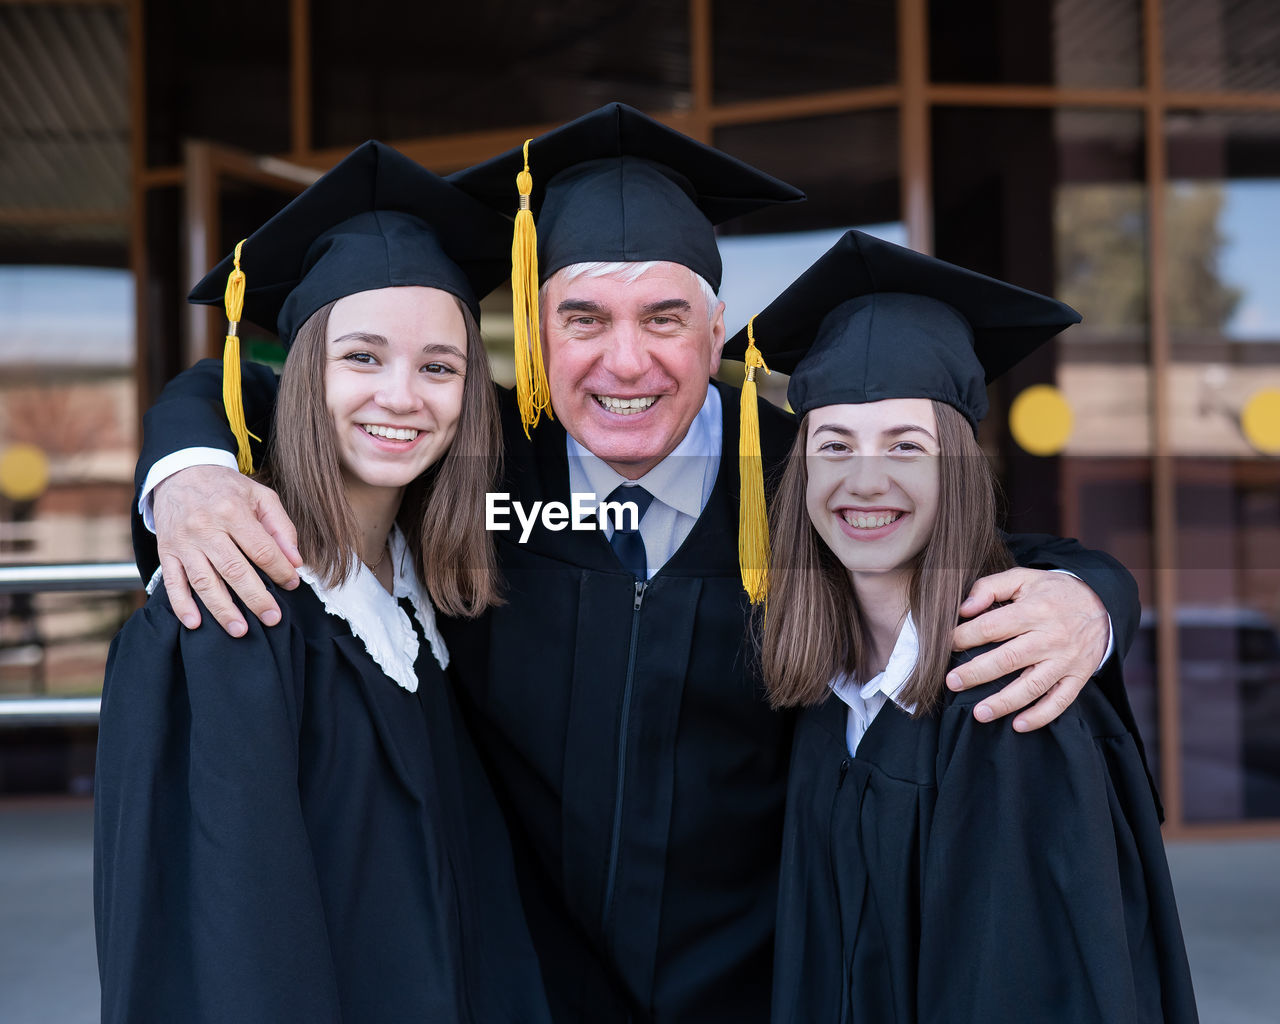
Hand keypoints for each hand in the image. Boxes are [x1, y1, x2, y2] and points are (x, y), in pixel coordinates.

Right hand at [153, 466, 301, 635]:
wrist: (180, 473)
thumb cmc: (227, 489)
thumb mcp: (260, 496)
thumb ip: (281, 527)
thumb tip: (296, 561)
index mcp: (232, 511)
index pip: (261, 549)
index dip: (280, 570)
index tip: (292, 584)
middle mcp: (205, 527)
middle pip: (234, 570)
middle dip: (256, 598)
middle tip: (273, 618)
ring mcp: (183, 542)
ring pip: (204, 581)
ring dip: (222, 609)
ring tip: (240, 630)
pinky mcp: (166, 552)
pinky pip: (173, 583)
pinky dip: (182, 605)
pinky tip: (195, 623)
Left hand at [948, 568, 1108, 731]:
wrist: (1102, 603)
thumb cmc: (1052, 592)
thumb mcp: (1023, 578)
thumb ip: (990, 587)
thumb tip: (964, 609)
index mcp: (1034, 610)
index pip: (992, 626)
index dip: (965, 636)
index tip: (946, 645)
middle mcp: (1051, 637)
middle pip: (1008, 659)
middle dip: (977, 673)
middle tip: (952, 683)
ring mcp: (1065, 660)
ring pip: (1032, 686)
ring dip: (1004, 703)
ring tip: (979, 714)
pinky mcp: (1078, 676)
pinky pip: (1061, 701)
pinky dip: (1041, 716)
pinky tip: (1018, 726)